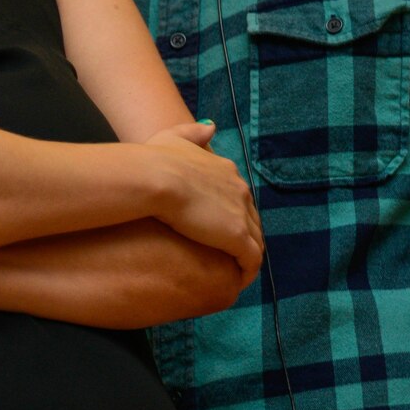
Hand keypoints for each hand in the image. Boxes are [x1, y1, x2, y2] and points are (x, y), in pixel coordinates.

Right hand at [143, 120, 262, 273]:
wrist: (153, 178)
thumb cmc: (154, 160)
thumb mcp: (173, 137)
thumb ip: (193, 132)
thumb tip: (211, 127)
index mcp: (227, 171)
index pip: (238, 197)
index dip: (231, 214)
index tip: (218, 229)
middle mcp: (240, 190)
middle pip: (251, 219)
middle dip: (244, 236)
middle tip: (229, 254)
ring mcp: (242, 214)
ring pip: (255, 240)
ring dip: (247, 256)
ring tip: (234, 271)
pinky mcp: (238, 236)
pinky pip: (251, 260)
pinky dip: (247, 271)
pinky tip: (236, 281)